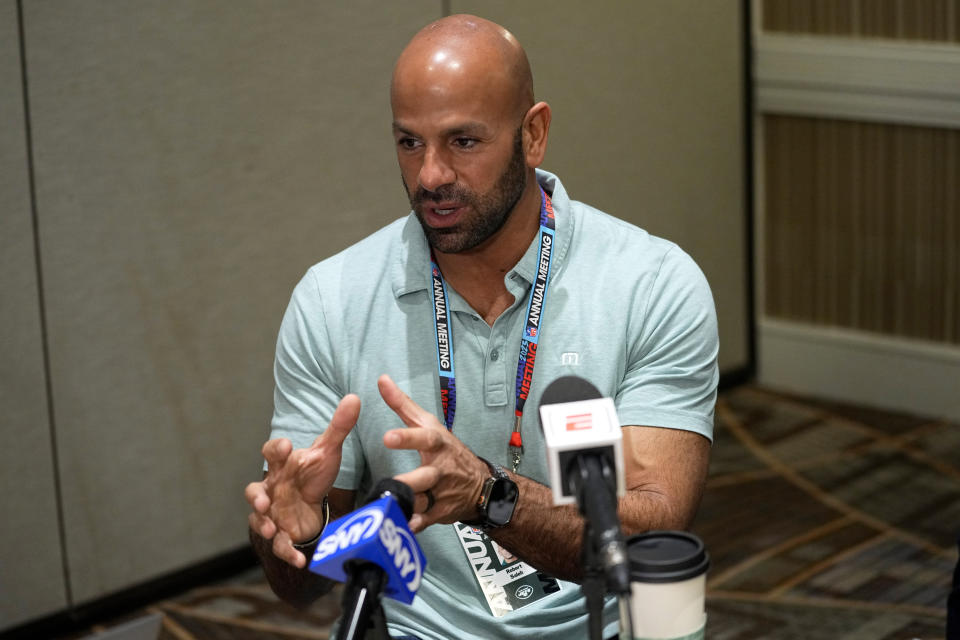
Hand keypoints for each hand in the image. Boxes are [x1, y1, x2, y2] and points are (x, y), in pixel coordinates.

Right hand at [245, 394, 360, 567]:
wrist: (311, 503)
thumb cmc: (313, 473)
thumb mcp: (328, 450)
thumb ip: (339, 426)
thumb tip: (355, 397)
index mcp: (283, 465)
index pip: (271, 453)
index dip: (275, 449)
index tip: (284, 445)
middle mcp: (272, 489)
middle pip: (255, 490)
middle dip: (257, 496)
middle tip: (264, 500)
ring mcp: (274, 513)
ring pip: (259, 519)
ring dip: (262, 524)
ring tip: (270, 529)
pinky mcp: (282, 534)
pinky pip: (279, 545)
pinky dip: (286, 552)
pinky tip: (299, 560)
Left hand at [378, 374, 486, 531]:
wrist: (480, 484)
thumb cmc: (447, 449)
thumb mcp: (428, 424)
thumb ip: (402, 404)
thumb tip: (381, 379)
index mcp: (437, 444)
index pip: (423, 438)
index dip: (406, 438)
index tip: (387, 437)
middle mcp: (440, 469)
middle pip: (424, 475)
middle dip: (410, 480)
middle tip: (392, 482)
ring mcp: (441, 492)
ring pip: (422, 501)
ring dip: (408, 506)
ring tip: (390, 509)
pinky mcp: (439, 512)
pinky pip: (425, 520)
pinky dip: (416, 525)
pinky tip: (404, 528)